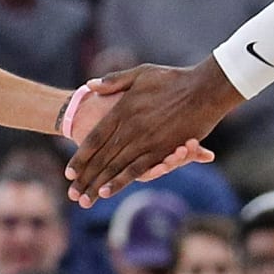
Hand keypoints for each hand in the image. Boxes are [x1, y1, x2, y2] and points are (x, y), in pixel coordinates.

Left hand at [65, 59, 242, 204]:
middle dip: (85, 178)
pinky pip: (137, 170)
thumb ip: (113, 81)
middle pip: (102, 158)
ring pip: (115, 167)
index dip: (81, 157)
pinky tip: (107, 191)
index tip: (69, 171)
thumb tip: (89, 86)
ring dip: (98, 184)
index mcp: (122, 110)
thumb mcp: (139, 74)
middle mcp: (130, 128)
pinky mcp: (161, 150)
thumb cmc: (173, 78)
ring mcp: (145, 140)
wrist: (204, 87)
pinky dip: (120, 181)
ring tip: (84, 199)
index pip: (95, 139)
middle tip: (71, 194)